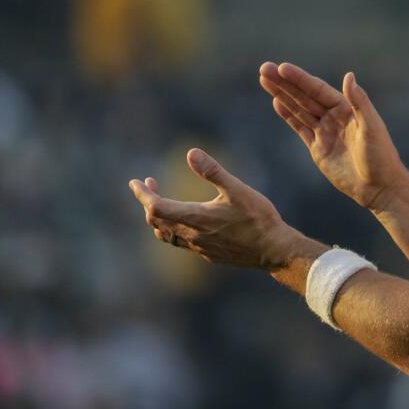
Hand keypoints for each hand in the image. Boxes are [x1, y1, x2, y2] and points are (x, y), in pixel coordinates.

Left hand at [128, 148, 307, 268]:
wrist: (274, 250)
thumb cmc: (258, 218)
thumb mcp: (237, 189)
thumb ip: (213, 171)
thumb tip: (190, 153)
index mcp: (196, 218)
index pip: (156, 207)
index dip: (143, 194)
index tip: (135, 182)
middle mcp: (193, 236)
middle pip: (156, 222)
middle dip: (148, 202)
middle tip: (150, 183)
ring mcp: (199, 248)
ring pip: (166, 235)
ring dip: (158, 217)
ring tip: (162, 201)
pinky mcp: (208, 255)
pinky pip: (181, 243)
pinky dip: (173, 229)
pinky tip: (186, 220)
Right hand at [259, 62, 406, 209]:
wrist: (378, 187)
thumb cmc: (380, 156)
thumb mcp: (371, 128)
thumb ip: (359, 103)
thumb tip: (349, 76)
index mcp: (346, 108)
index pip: (317, 89)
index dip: (299, 79)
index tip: (282, 68)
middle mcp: (333, 117)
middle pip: (304, 96)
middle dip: (284, 83)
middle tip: (265, 68)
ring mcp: (324, 132)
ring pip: (298, 109)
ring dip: (282, 95)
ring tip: (265, 79)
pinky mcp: (318, 148)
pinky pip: (300, 128)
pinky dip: (288, 115)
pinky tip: (276, 102)